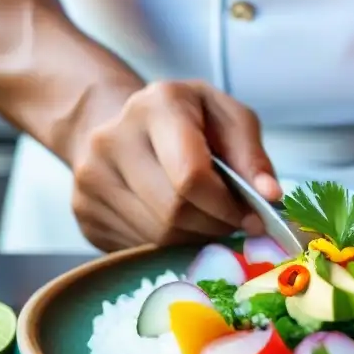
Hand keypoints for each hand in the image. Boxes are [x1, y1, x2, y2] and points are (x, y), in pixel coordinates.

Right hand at [68, 80, 281, 251]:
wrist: (118, 124)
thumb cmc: (185, 121)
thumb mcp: (227, 118)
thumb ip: (252, 155)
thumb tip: (270, 196)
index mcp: (155, 106)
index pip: (191, 176)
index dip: (226, 206)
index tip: (250, 217)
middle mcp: (112, 139)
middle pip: (173, 211)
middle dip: (213, 226)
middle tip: (231, 223)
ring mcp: (90, 178)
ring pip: (156, 236)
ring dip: (193, 240)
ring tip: (206, 222)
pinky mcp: (84, 212)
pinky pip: (136, 248)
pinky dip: (167, 246)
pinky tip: (177, 226)